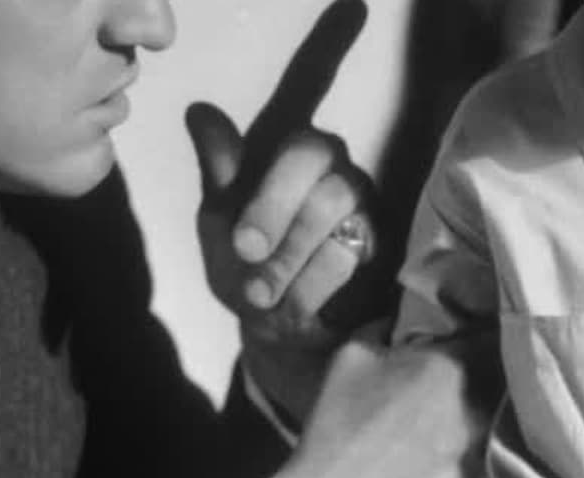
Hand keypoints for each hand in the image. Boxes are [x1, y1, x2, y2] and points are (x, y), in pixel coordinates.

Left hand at [185, 0, 398, 420]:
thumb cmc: (247, 271)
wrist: (281, 338)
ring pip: (331, 208)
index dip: (332, 43)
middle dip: (271, 208)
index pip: (311, 84)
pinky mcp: (383, 246)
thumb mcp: (218, 224)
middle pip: (311, 156)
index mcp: (287, 148)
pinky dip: (312, 284)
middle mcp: (331, 164)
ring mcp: (362, 202)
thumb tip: (199, 112)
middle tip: (245, 254)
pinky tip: (298, 303)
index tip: (354, 4)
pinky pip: (349, 254)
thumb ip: (220, 174)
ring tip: (263, 294)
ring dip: (288, 258)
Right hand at [221, 322, 504, 477]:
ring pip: (528, 434)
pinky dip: (508, 475)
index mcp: (456, 367)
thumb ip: (385, 325)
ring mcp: (499, 463)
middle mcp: (488, 411)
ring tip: (487, 435)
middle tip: (489, 390)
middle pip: (522, 385)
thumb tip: (405, 312)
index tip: (487, 345)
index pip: (503, 333)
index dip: (497, 338)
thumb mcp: (349, 361)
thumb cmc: (333, 440)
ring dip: (513, 429)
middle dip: (510, 383)